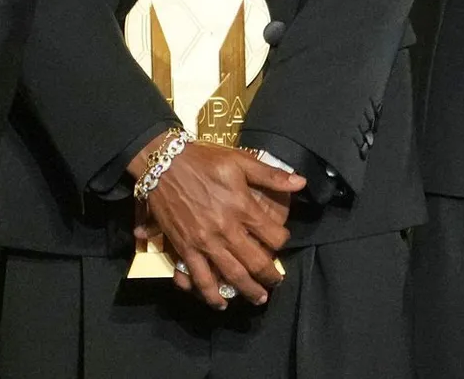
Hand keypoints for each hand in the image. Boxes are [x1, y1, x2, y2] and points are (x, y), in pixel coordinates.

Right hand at [129, 133, 301, 309]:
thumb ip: (270, 175)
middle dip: (270, 276)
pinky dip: (211, 295)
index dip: (283, 241)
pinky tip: (219, 303)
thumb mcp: (239, 161)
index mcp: (242, 208)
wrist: (163, 163)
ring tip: (258, 298)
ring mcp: (205, 242)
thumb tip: (301, 183)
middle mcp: (227, 230)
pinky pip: (200, 278)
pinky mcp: (185, 248)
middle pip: (256, 263)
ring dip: (248, 291)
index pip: (274, 236)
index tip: (282, 241)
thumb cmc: (202, 160)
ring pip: (232, 276)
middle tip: (276, 282)